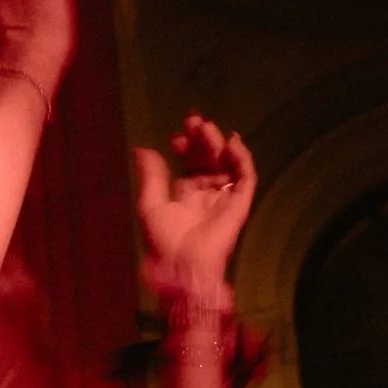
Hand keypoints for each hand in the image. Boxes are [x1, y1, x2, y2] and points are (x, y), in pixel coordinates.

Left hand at [135, 114, 256, 295]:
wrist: (182, 266)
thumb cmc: (163, 241)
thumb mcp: (150, 205)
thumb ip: (150, 176)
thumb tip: (141, 148)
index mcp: (186, 196)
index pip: (190, 165)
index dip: (185, 148)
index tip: (176, 136)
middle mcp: (207, 195)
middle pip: (209, 160)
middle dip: (202, 140)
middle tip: (193, 120)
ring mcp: (225, 199)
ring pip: (227, 165)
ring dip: (219, 144)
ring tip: (207, 128)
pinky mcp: (240, 205)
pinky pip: (247, 178)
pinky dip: (242, 159)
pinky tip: (232, 143)